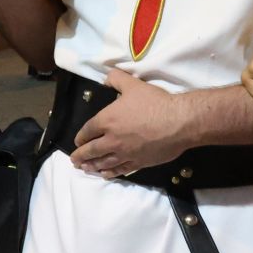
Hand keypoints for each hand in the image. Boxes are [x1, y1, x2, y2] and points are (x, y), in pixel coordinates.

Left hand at [70, 67, 188, 178]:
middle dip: (80, 156)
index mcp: (107, 120)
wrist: (178, 122)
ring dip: (92, 166)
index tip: (77, 141)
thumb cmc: (155, 102)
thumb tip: (107, 78)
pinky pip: (120, 170)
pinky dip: (109, 173)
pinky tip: (105, 174)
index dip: (80, 137)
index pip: (88, 131)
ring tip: (84, 169)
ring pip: (103, 162)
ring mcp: (125, 153)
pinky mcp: (138, 163)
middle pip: (91, 150)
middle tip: (74, 161)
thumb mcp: (133, 84)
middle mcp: (112, 140)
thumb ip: (116, 79)